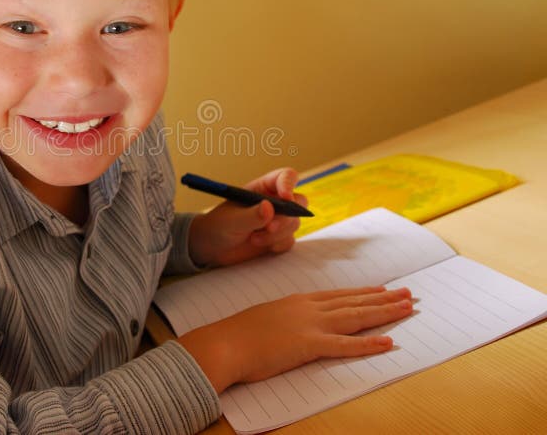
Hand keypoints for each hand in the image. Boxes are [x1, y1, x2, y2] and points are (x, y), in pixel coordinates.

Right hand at [178, 286, 412, 392]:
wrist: (225, 343)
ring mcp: (310, 324)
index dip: (364, 293)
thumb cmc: (239, 335)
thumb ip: (284, 318)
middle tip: (408, 294)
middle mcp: (308, 307)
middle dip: (383, 298)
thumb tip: (292, 325)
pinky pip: (345, 345)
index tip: (383, 290)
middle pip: (353, 302)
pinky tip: (388, 342)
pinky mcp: (308, 344)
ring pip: (355, 317)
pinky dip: (369, 343)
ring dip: (384, 312)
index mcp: (298, 301)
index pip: (339, 295)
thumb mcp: (266, 318)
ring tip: (407, 308)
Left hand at [188, 168, 307, 266]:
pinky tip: (260, 246)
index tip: (285, 198)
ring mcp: (278, 220)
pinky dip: (278, 244)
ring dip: (277, 234)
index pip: (286, 177)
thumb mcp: (231, 220)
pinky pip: (289, 240)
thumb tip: (269, 208)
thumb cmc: (219, 225)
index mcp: (263, 188)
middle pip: (298, 202)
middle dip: (287, 216)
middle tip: (269, 228)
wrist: (212, 247)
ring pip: (294, 223)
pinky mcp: (278, 238)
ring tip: (254, 239)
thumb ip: (251, 215)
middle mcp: (274, 202)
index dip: (289, 184)